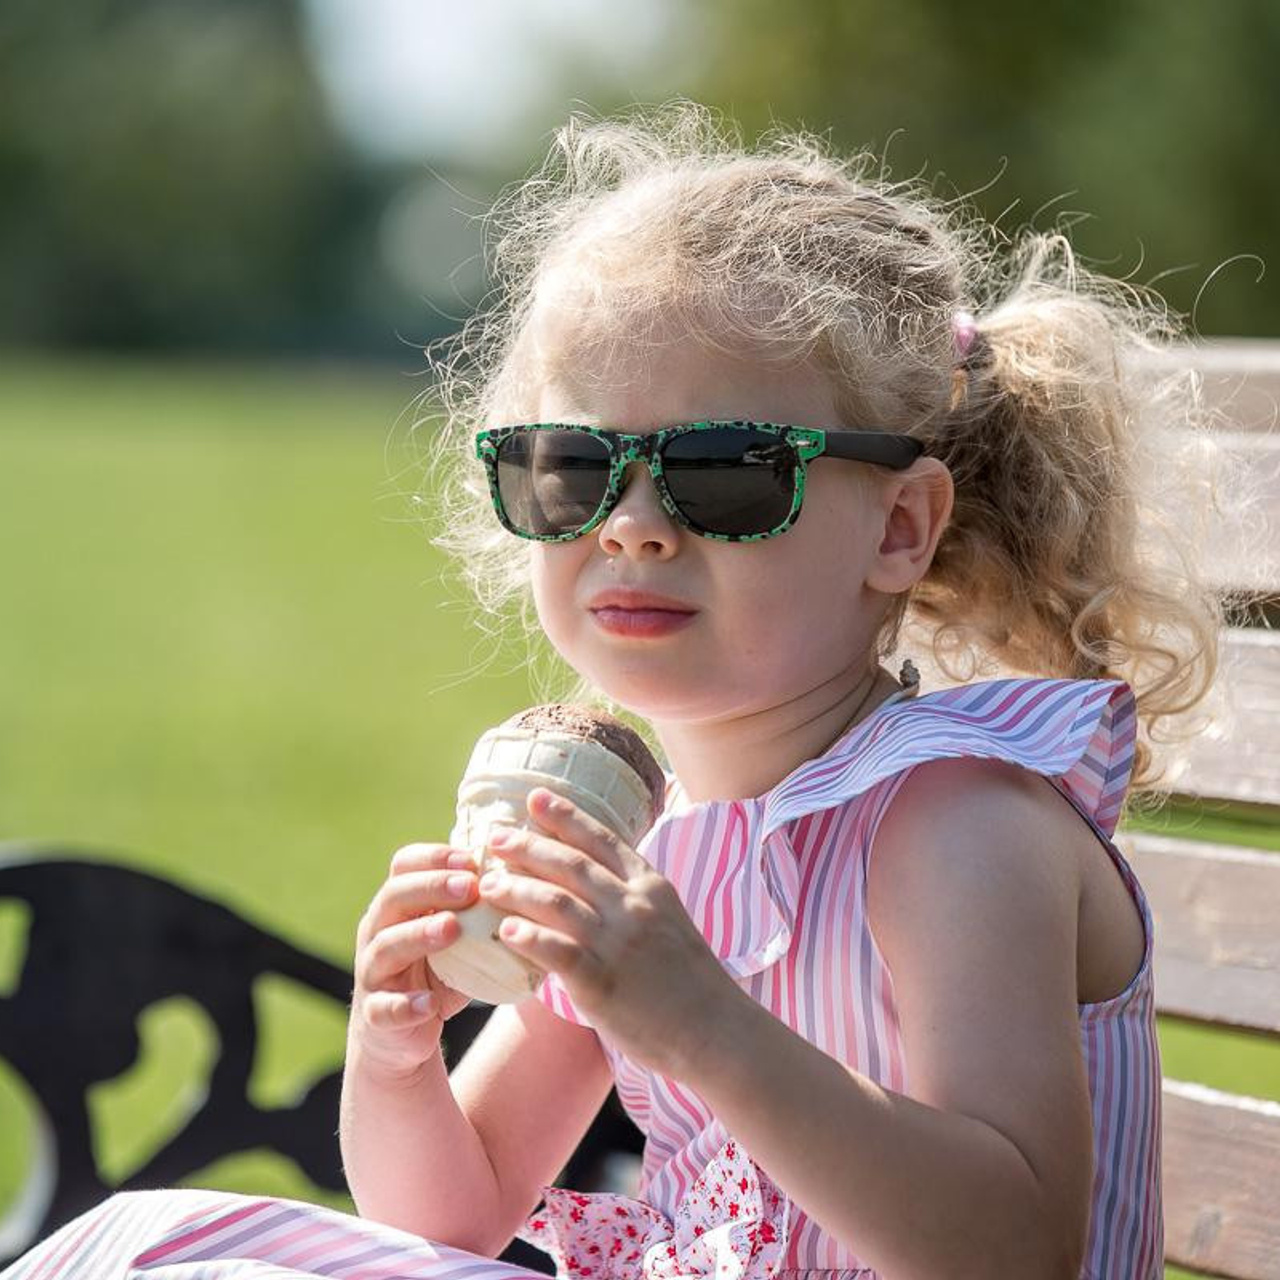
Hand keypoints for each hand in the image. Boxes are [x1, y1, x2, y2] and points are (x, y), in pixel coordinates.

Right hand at [349, 843, 479, 1080]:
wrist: (402, 1034)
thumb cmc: (435, 973)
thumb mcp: (456, 939)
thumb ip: (479, 913)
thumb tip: (530, 884)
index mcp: (397, 906)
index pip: (404, 866)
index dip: (434, 857)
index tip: (471, 859)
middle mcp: (377, 932)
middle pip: (393, 897)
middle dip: (432, 887)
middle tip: (470, 887)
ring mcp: (372, 973)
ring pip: (387, 947)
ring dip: (420, 935)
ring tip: (452, 928)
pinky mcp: (376, 1014)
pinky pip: (385, 1008)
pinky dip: (406, 1006)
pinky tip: (429, 1003)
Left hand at [477, 787, 742, 1076]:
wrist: (717, 1031)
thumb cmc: (691, 982)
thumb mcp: (670, 922)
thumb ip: (635, 900)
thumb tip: (593, 888)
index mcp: (651, 887)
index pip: (602, 840)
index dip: (565, 816)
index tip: (535, 798)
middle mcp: (634, 906)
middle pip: (571, 864)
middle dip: (528, 846)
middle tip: (494, 837)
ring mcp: (618, 944)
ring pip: (557, 901)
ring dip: (516, 888)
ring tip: (488, 884)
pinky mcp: (603, 984)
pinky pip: (557, 952)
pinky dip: (528, 937)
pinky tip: (504, 930)